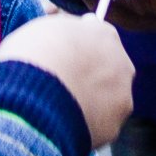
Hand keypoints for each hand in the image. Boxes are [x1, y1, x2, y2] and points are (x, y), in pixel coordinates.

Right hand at [0, 14, 134, 148]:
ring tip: (59, 109)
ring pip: (107, 99)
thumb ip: (61, 30)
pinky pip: (98, 125)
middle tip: (62, 83)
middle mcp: (122, 63)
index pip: (97, 35)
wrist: (37, 98)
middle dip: (89, 74)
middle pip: (108, 68)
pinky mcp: (113, 128)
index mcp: (105, 34)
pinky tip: (63, 126)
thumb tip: (64, 35)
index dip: (79, 45)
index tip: (64, 53)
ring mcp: (121, 97)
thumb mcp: (41, 27)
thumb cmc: (33, 56)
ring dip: (89, 101)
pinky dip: (84, 126)